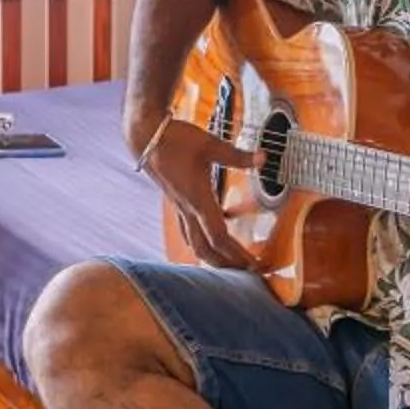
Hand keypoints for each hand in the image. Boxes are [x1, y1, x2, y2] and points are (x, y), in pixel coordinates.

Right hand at [134, 117, 260, 270]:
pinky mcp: (177, 202)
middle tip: (246, 272)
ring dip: (211, 257)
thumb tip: (263, 158)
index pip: (218, 236)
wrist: (146, 137)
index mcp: (198, 199)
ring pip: (194, 242)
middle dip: (225, 264)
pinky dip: (201, 240)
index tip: (252, 264)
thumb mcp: (210, 145)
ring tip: (229, 263)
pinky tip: (211, 235)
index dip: (236, 254)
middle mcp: (187, 208)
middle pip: (205, 248)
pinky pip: (189, 230)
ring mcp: (180, 207)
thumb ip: (237, 155)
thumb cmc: (176, 140)